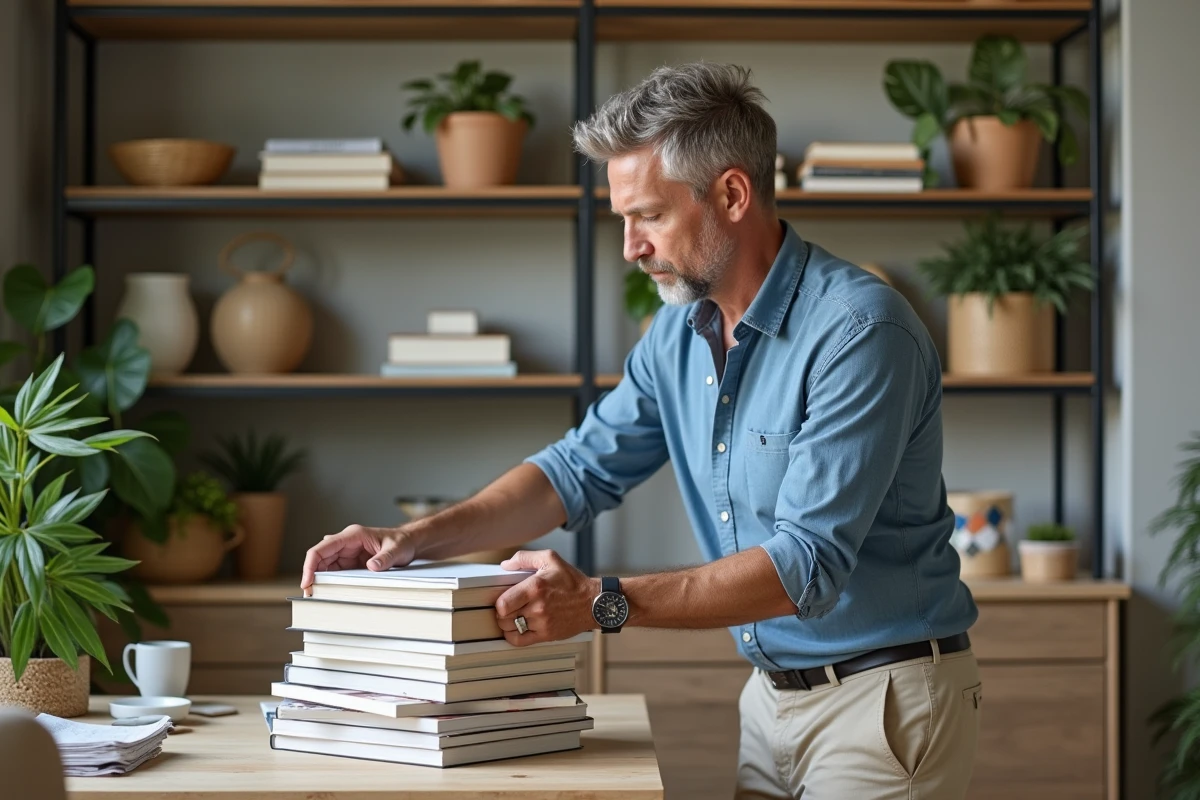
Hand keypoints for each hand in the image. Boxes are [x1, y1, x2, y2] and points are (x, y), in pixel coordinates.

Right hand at [300, 524, 416, 596]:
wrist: (408, 543)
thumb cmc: (401, 542)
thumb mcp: (396, 549)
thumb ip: (385, 557)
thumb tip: (372, 566)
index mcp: (352, 535)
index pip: (323, 548)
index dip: (310, 564)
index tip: (307, 581)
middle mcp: (345, 543)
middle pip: (319, 558)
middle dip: (312, 575)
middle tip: (310, 595)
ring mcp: (347, 553)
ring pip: (324, 566)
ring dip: (319, 580)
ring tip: (316, 597)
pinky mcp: (350, 563)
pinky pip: (334, 572)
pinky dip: (329, 582)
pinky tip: (327, 593)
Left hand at [494, 550, 599, 645]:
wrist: (593, 602)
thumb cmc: (573, 582)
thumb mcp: (551, 559)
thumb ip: (525, 558)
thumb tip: (506, 565)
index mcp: (535, 587)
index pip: (503, 603)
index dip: (499, 602)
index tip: (503, 599)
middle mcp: (538, 606)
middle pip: (504, 618)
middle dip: (502, 613)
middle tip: (507, 608)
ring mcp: (542, 622)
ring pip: (510, 629)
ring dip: (508, 624)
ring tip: (514, 617)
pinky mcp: (547, 634)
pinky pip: (520, 641)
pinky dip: (513, 637)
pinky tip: (517, 629)